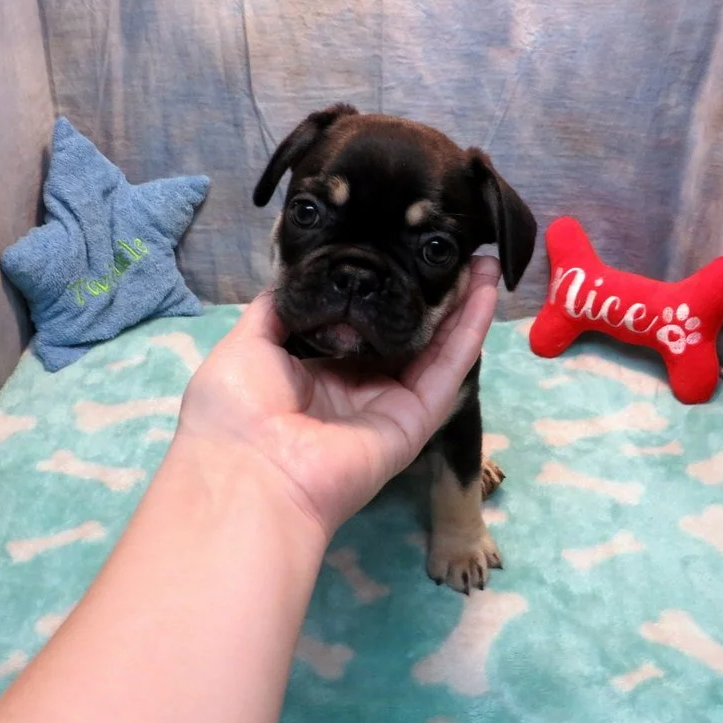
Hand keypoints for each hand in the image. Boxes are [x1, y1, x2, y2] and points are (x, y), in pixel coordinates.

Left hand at [178, 256, 500, 537]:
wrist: (249, 470)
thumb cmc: (238, 408)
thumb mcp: (246, 344)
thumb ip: (275, 310)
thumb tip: (290, 278)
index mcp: (315, 373)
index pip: (360, 326)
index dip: (383, 291)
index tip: (401, 254)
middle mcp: (355, 388)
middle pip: (405, 334)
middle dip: (429, 293)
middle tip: (452, 252)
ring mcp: (388, 406)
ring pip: (434, 349)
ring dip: (462, 306)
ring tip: (484, 262)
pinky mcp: (414, 421)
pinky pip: (447, 372)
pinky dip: (468, 332)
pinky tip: (485, 293)